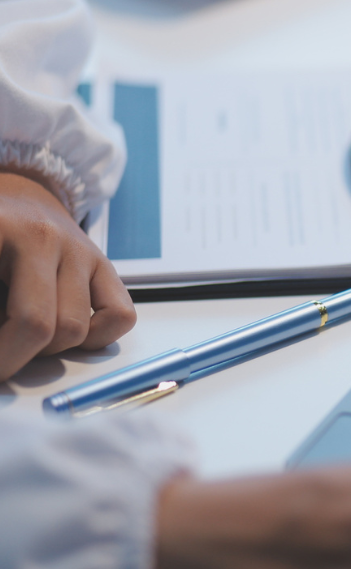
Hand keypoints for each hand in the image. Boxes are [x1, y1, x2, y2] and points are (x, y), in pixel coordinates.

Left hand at [0, 173, 135, 379]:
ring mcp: (81, 250)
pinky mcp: (106, 264)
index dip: (1, 356)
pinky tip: (70, 334)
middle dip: (13, 359)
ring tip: (26, 340)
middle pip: (38, 326)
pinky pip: (119, 316)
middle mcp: (43, 238)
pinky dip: (97, 338)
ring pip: (75, 329)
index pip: (17, 315)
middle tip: (2, 369)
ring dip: (48, 350)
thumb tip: (4, 352)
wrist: (19, 199)